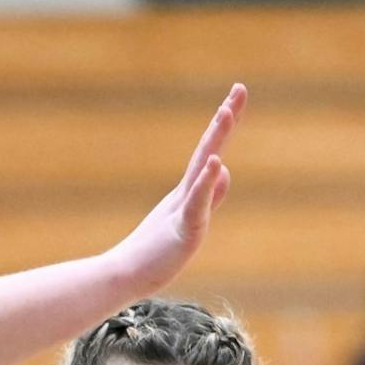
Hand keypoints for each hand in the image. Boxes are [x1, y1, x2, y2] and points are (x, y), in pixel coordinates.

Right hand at [107, 84, 243, 291]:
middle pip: (208, 149)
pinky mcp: (182, 228)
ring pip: (201, 168)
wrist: (124, 276)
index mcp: (188, 192)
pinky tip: (216, 162)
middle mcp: (185, 193)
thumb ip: (208, 196)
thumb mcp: (189, 219)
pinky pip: (196, 202)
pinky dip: (205, 181)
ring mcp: (183, 209)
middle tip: (240, 88)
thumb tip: (224, 168)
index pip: (210, 152)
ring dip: (215, 139)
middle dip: (226, 119)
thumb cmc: (153, 254)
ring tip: (226, 111)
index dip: (224, 127)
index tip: (234, 98)